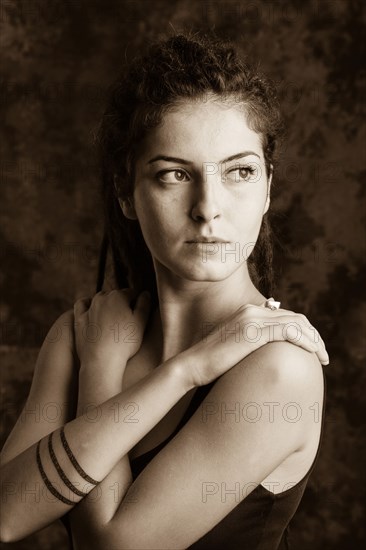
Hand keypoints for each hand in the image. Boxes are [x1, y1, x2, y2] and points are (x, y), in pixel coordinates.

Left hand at [73, 289, 150, 368]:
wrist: (102, 360)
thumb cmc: (124, 342)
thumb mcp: (141, 322)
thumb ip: (144, 304)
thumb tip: (145, 293)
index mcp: (119, 296)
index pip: (132, 293)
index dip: (138, 301)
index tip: (140, 312)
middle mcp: (102, 298)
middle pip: (116, 295)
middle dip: (122, 302)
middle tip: (128, 318)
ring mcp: (89, 307)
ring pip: (100, 298)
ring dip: (107, 303)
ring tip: (113, 318)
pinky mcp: (79, 318)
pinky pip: (82, 304)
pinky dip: (88, 304)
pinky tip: (92, 310)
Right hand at [181, 304, 328, 386]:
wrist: (191, 366)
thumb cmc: (210, 365)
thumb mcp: (234, 349)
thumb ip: (252, 345)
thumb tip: (269, 356)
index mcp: (247, 312)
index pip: (285, 316)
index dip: (304, 332)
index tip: (312, 350)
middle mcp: (251, 311)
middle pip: (295, 317)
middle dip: (314, 335)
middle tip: (323, 354)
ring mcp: (252, 319)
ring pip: (296, 322)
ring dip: (314, 339)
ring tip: (322, 357)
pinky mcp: (253, 331)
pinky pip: (289, 331)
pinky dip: (305, 341)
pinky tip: (312, 354)